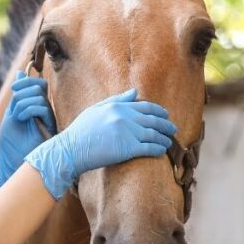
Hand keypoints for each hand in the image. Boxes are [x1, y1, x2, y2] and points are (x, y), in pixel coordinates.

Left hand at [0, 72, 57, 189]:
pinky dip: (28, 109)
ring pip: (39, 95)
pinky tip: (22, 119)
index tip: (13, 89)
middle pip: (38, 86)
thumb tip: (20, 75)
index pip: (37, 84)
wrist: (15, 165)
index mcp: (36, 109)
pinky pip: (41, 107)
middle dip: (22, 91)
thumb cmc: (13, 145)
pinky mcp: (50, 127)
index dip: (25, 82)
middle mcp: (45, 112)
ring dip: (22, 102)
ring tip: (18, 118)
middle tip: (14, 107)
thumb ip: (17, 97)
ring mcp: (49, 119)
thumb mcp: (11, 116)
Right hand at [24, 88, 177, 199]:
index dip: (159, 111)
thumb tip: (135, 92)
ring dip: (164, 138)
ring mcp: (127, 133)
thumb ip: (117, 100)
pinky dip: (158, 149)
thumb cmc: (81, 131)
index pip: (146, 107)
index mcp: (118, 107)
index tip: (166, 115)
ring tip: (169, 142)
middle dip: (166, 125)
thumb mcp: (96, 110)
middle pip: (153, 120)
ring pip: (154, 134)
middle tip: (173, 129)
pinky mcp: (128, 148)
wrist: (71, 150)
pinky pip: (149, 148)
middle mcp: (124, 118)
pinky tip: (162, 151)